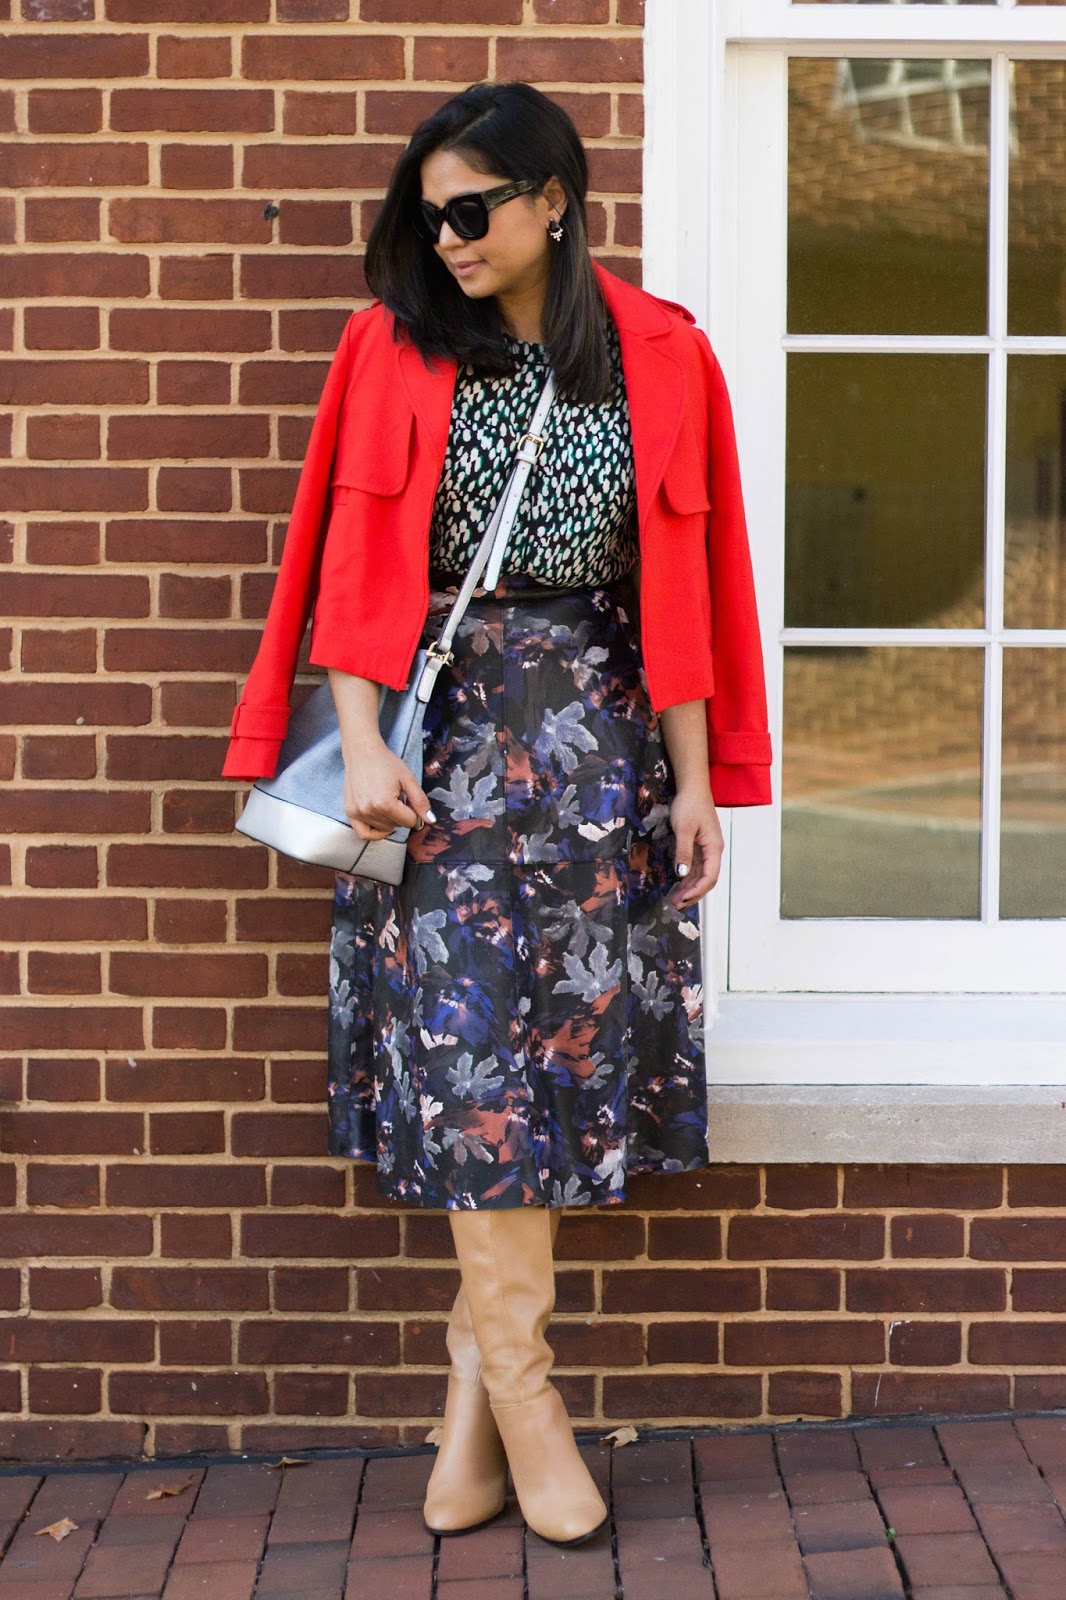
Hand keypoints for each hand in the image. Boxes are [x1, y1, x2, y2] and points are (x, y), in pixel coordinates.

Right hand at [342, 738, 435, 840]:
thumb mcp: (408, 779)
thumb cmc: (386, 763)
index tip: (410, 800)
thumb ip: (420, 801)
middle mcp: (369, 811)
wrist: (362, 752)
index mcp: (385, 803)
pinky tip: (381, 822)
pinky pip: (363, 833)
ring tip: (386, 802)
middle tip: (398, 798)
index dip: (414, 813)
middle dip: (401, 815)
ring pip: (383, 830)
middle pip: (396, 826)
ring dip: (389, 820)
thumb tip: (431, 821)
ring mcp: (357, 813)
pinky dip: (374, 832)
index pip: (409, 822)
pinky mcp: (350, 812)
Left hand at [669, 783, 723, 908]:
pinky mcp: (699, 845)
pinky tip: (678, 884)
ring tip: (675, 899)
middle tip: (676, 904)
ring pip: (700, 874)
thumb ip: (683, 852)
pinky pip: (695, 866)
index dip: (697, 891)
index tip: (683, 899)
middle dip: (693, 894)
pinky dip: (687, 877)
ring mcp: (706, 849)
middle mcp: (713, 851)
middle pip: (706, 879)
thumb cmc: (690, 804)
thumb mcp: (684, 829)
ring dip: (689, 888)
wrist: (692, 787)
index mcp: (714, 848)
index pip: (710, 876)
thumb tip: (681, 874)